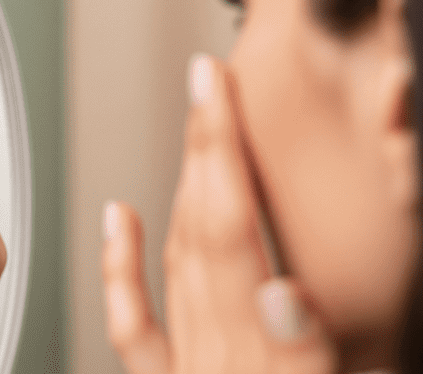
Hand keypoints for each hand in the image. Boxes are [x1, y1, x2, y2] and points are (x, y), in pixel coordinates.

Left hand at [101, 54, 336, 372]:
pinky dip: (122, 263)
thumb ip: (301, 351)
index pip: (235, 228)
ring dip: (185, 186)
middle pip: (206, 230)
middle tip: (207, 77)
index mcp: (261, 356)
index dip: (224, 147)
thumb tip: (283, 294)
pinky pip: (133, 322)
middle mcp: (217, 355)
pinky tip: (121, 214)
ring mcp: (189, 367)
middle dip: (207, 145)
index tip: (217, 85)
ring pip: (179, 260)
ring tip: (196, 125)